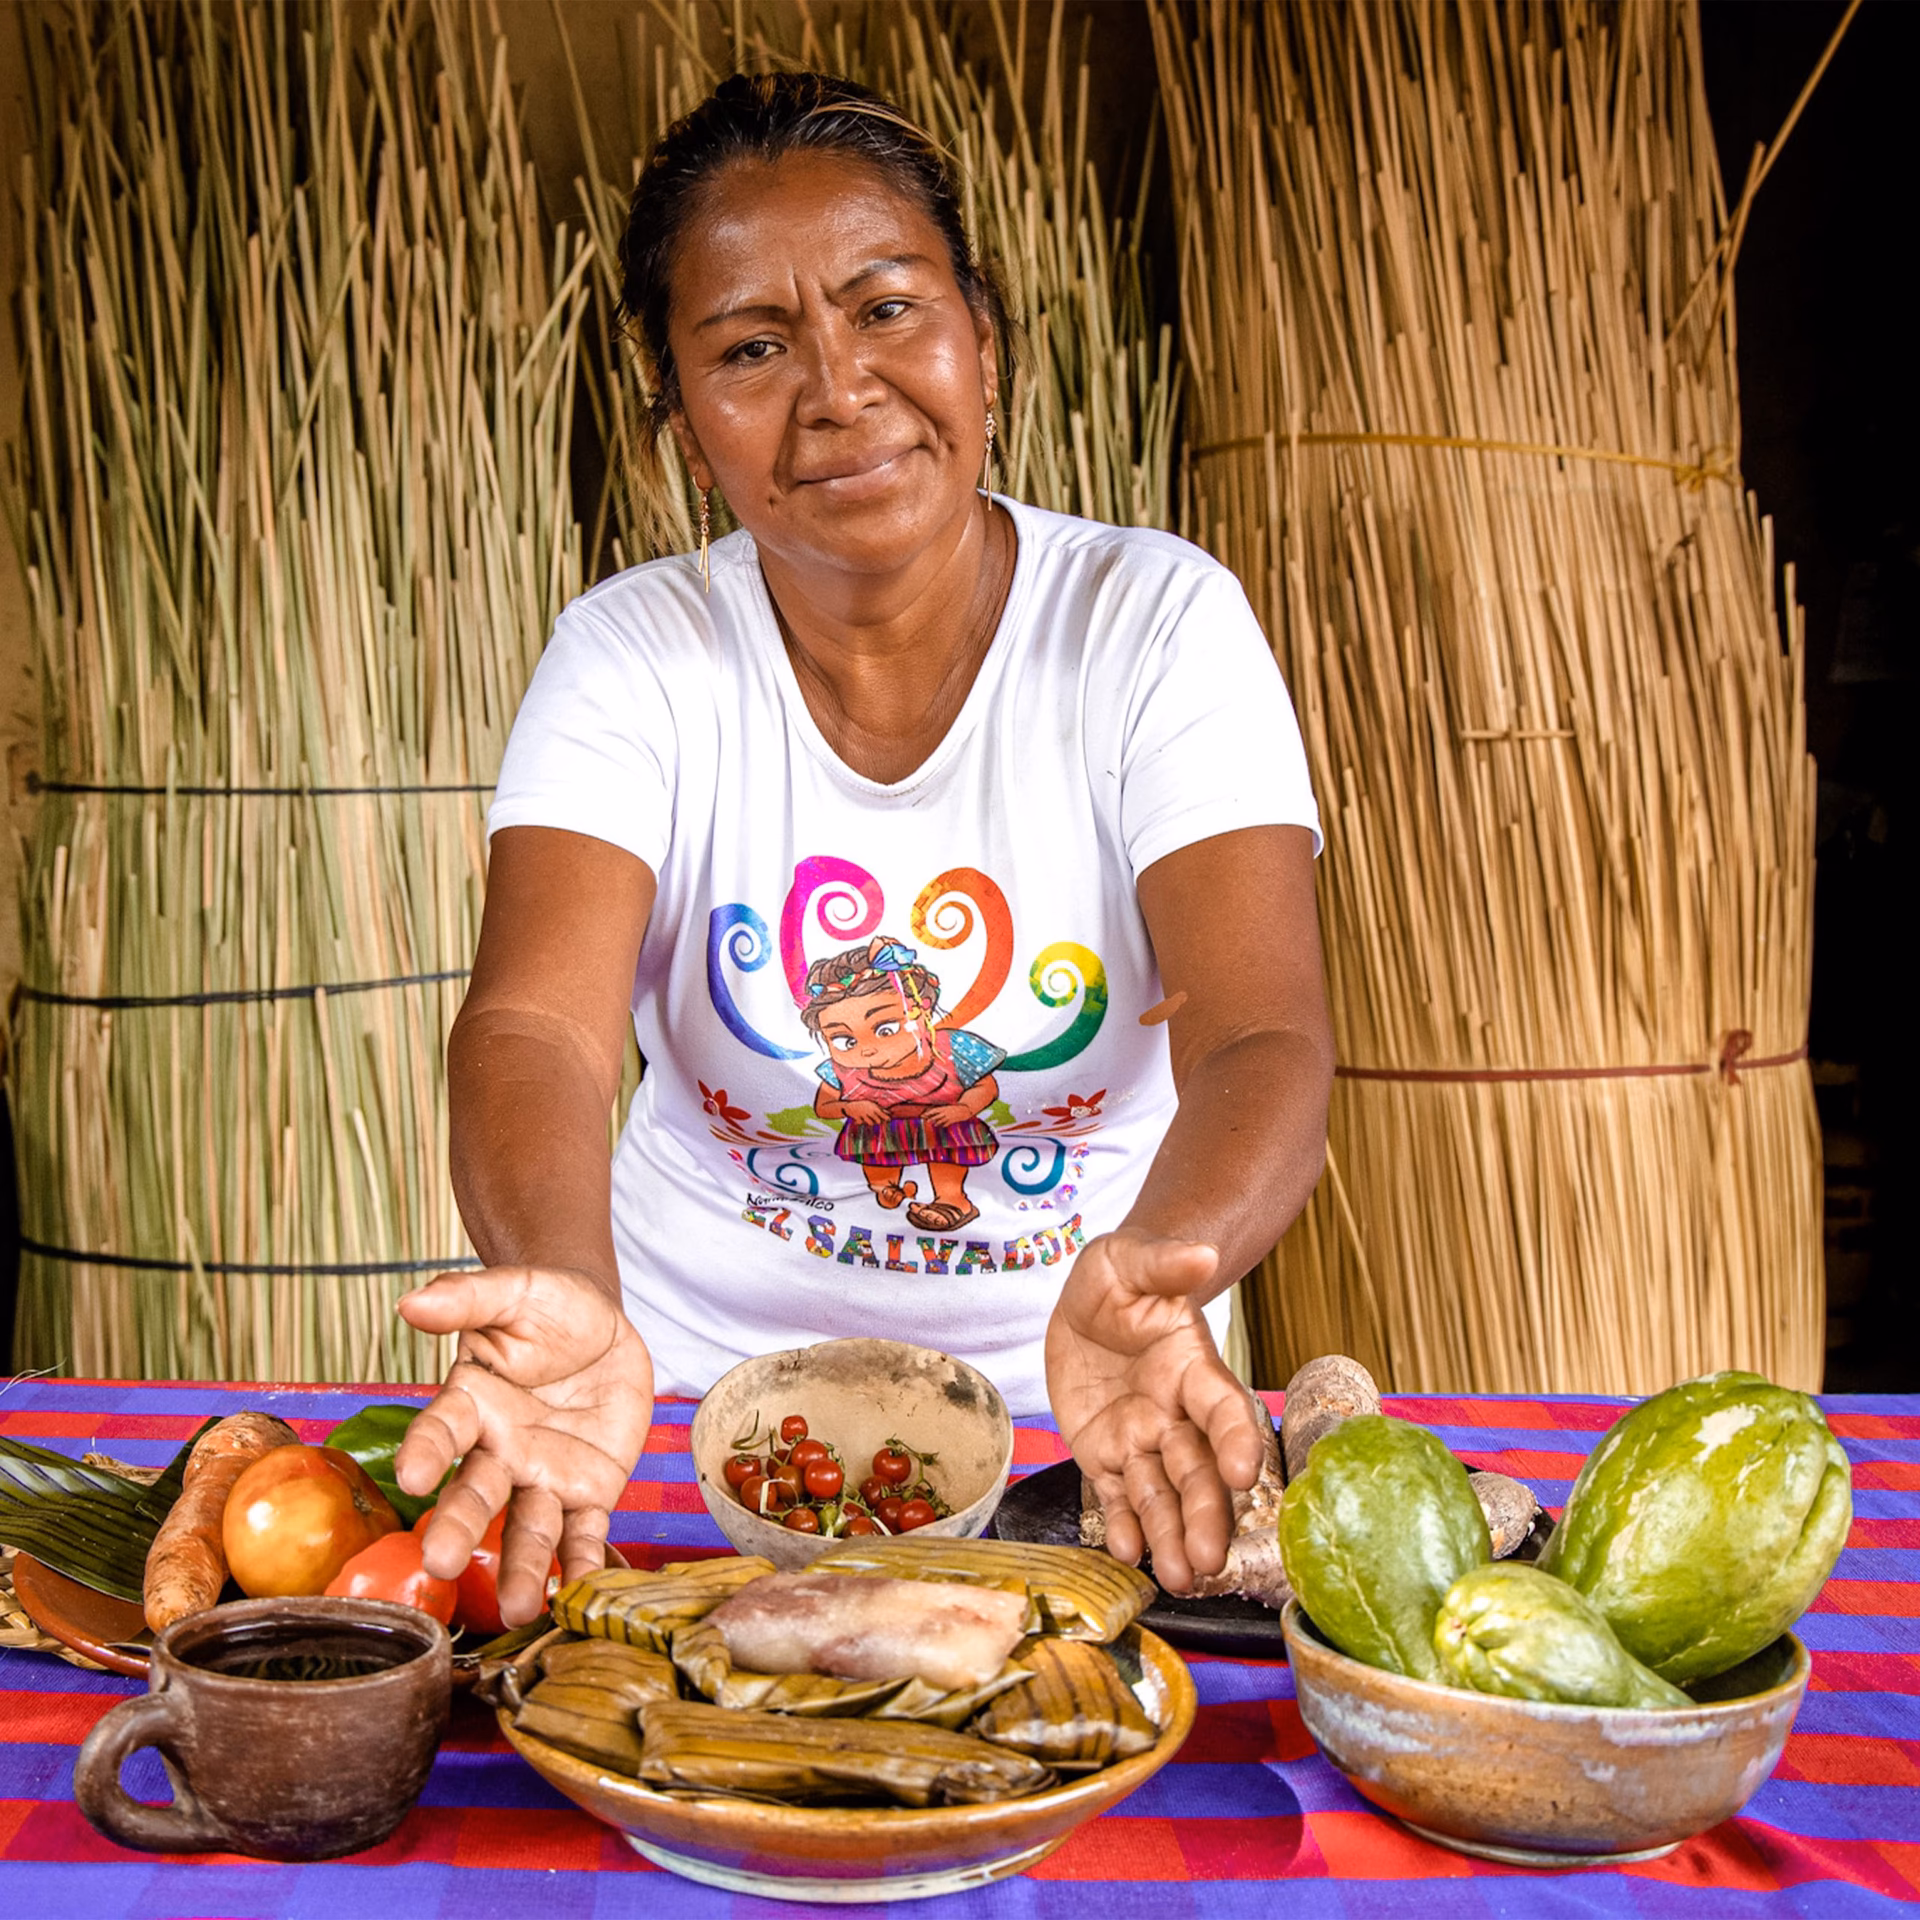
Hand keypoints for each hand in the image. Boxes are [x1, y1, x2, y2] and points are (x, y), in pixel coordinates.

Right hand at [394, 1266, 653, 1624]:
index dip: (427, 1451)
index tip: (412, 1476)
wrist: (601, 1326)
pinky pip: (584, 1532)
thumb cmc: (547, 1308)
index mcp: (472, 1404)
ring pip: (528, 1526)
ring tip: (514, 1609)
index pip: (442, 1430)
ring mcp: (543, 1476)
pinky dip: (581, 1564)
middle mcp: (500, 1450)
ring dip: (519, 1567)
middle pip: (476, 1492)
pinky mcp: (588, 1491)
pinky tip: (577, 1594)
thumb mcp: (514, 1291)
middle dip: (459, 1527)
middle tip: (441, 1561)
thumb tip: (412, 1301)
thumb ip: (468, 1298)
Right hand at [842, 1100, 886, 1123]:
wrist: (851, 1105)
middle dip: (878, 1121)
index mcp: (873, 1107)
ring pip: (871, 1123)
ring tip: (868, 1120)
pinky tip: (860, 1120)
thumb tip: (889, 1112)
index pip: (881, 1113)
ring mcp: (863, 1115)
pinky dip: (861, 1122)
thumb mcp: (872, 1104)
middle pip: (877, 1120)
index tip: (889, 1120)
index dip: (886, 1117)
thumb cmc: (863, 1105)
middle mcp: (868, 1111)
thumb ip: (880, 1109)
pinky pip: (861, 1123)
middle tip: (877, 1120)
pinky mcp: (857, 1118)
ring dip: (870, 1122)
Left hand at [923, 1102, 974, 1126]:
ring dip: (937, 1123)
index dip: (928, 1113)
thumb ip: (942, 1110)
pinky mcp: (952, 1120)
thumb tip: (936, 1112)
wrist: (964, 1109)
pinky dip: (944, 1125)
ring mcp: (948, 1117)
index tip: (924, 1115)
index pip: (934, 1110)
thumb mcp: (948, 1107)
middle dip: (931, 1119)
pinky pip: (946, 1124)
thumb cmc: (955, 1107)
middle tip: (927, 1121)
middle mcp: (945, 1112)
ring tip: (935, 1124)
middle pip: (936, 1116)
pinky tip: (943, 1126)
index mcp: (943, 1108)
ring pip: (940, 1121)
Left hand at [1044, 1228, 1265, 1592]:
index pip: (1223, 1407)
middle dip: (1205, 1513)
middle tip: (1210, 1558)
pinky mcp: (1105, 1453)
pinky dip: (1124, 1524)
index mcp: (1193, 1367)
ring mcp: (1141, 1437)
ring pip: (1161, 1493)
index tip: (1246, 1471)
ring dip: (1171, 1535)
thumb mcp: (1134, 1260)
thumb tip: (1202, 1254)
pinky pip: (1116, 1493)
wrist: (1093, 1300)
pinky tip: (1129, 1553)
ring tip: (1181, 1578)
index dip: (1235, 1437)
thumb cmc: (1125, 1276)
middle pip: (1197, 1468)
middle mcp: (1175, 1412)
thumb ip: (1165, 1264)